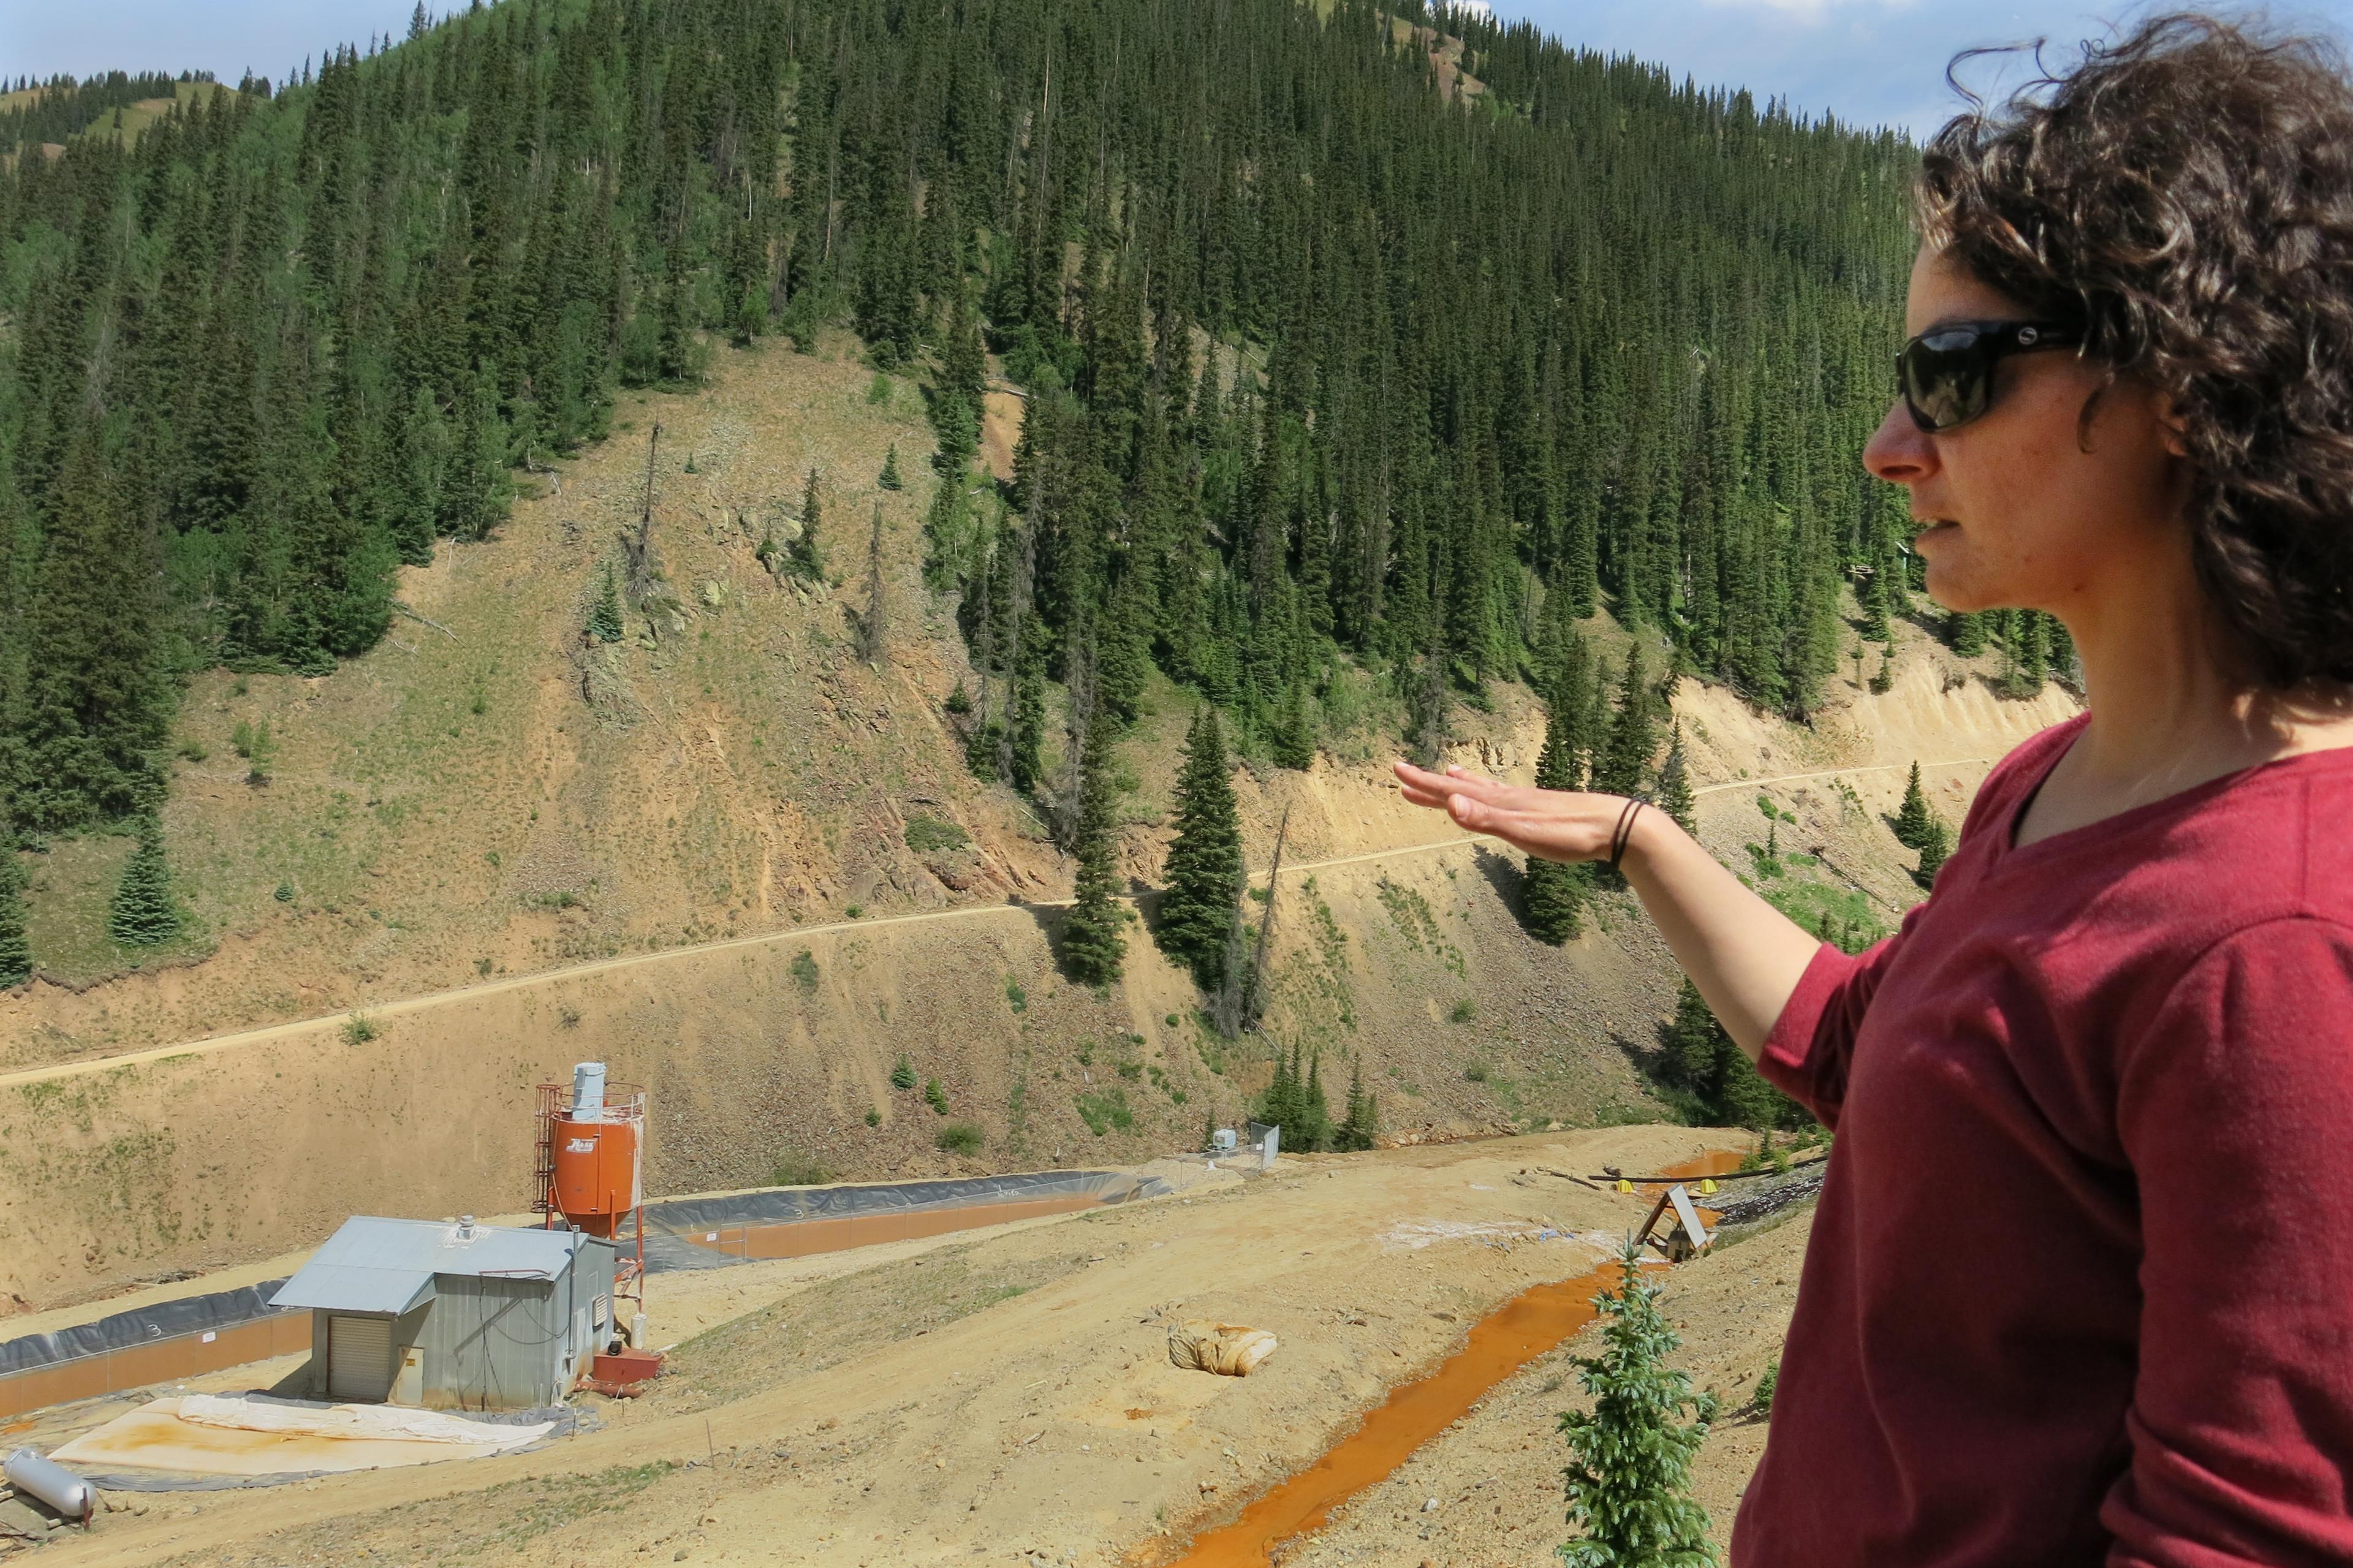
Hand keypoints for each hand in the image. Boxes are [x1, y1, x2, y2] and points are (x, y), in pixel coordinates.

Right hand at [1392, 760, 1626, 863]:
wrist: (1616, 827)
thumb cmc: (1570, 834)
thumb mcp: (1524, 832)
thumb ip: (1486, 819)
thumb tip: (1450, 802)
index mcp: (1500, 804)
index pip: (1453, 793)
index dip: (1425, 785)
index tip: (1398, 773)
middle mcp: (1509, 798)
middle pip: (1462, 789)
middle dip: (1432, 784)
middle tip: (1403, 774)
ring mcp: (1525, 802)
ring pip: (1483, 790)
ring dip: (1460, 784)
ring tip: (1446, 773)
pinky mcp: (1540, 810)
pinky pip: (1504, 796)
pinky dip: (1490, 791)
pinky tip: (1498, 793)